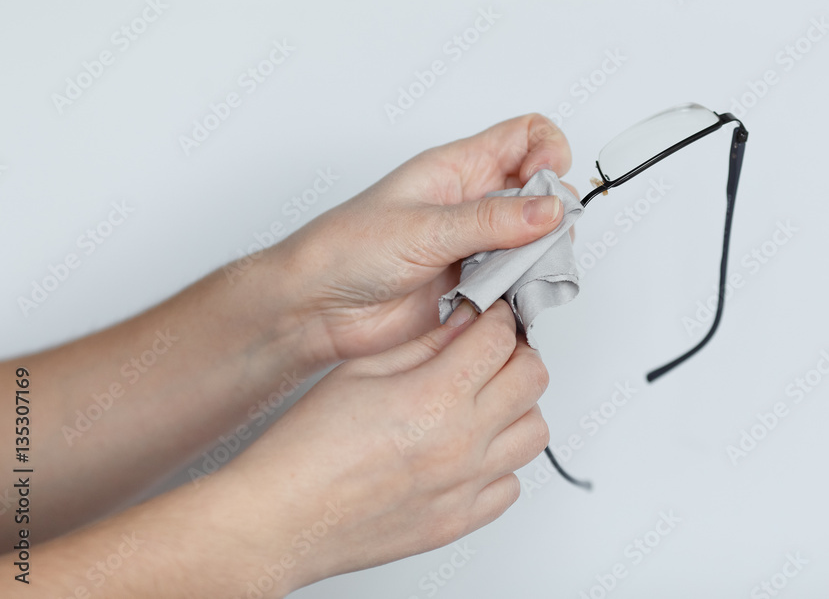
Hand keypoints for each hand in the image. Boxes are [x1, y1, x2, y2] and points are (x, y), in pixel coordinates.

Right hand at [221, 300, 548, 593]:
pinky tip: (473, 451)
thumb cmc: (306, 449)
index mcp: (434, 396)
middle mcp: (460, 442)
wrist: (283, 518)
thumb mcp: (361, 371)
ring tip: (486, 401)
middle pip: (533, 379)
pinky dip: (501, 463)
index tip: (490, 318)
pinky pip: (511, 485)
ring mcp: (465, 485)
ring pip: (535, 432)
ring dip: (517, 408)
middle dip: (518, 354)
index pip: (501, 339)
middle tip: (493, 352)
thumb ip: (424, 346)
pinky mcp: (459, 521)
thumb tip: (464, 327)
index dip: (499, 319)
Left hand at [271, 113, 574, 364]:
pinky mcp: (475, 286)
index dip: (549, 149)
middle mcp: (472, 204)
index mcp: (457, 168)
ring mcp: (476, 246)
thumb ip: (490, 221)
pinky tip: (507, 298)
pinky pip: (519, 282)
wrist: (318, 308)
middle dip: (552, 212)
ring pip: (535, 241)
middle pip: (541, 192)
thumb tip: (550, 208)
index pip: (525, 136)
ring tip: (518, 273)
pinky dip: (524, 290)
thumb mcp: (423, 227)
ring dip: (540, 257)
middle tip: (538, 237)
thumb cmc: (348, 249)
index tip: (550, 179)